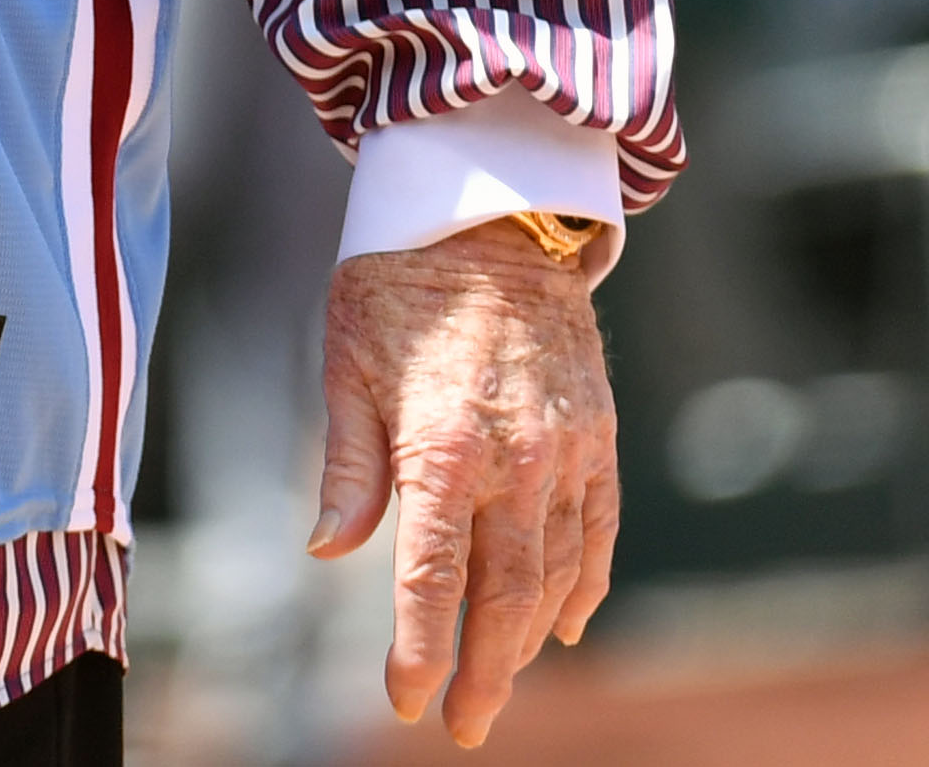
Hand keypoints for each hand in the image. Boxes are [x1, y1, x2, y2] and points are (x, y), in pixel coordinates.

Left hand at [313, 226, 622, 746]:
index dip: (421, 651)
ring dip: (529, 640)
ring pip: (555, 575)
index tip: (406, 702)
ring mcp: (567, 451)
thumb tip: (329, 549)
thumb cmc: (396, 283)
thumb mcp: (346, 363)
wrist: (494, 213)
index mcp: (442, 449)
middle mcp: (515, 460)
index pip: (433, 581)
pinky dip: (585, 586)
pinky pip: (599, 532)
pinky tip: (565, 625)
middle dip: (485, 674)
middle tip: (464, 724)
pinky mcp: (599, 435)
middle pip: (505, 599)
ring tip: (500, 681)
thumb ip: (348, 464)